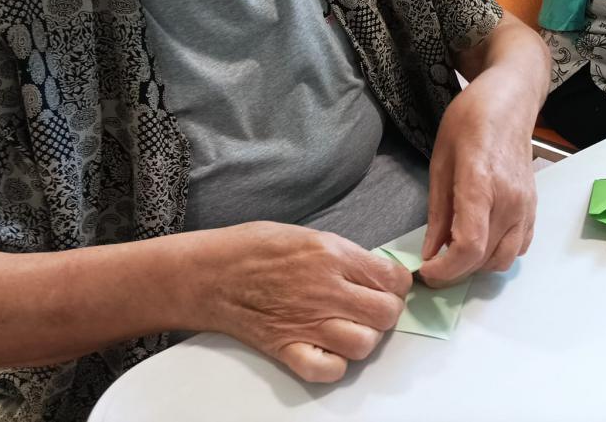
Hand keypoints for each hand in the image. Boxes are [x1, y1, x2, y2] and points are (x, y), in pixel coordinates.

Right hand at [182, 222, 410, 382]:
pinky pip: (330, 370)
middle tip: (370, 307)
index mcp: (332, 254)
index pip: (393, 279)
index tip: (389, 286)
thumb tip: (374, 272)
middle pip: (386, 314)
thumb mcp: (307, 234)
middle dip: (385, 312)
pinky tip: (328, 349)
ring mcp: (307, 322)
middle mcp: (326, 289)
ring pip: (365, 344)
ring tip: (349, 327)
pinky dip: (336, 364)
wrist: (209, 272)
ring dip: (363, 337)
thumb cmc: (252, 248)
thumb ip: (343, 255)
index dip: (396, 285)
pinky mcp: (287, 348)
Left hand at [418, 68, 537, 286]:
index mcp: (481, 182)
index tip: (427, 270)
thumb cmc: (470, 121)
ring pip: (503, 260)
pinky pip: (519, 248)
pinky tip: (480, 238)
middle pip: (485, 259)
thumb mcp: (441, 160)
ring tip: (456, 249)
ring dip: (477, 265)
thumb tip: (430, 252)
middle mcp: (510, 199)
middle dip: (455, 270)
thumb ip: (438, 211)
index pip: (469, 245)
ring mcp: (527, 205)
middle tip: (433, 262)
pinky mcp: (534, 208)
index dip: (445, 269)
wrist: (510, 102)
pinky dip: (498, 253)